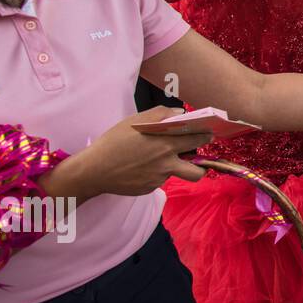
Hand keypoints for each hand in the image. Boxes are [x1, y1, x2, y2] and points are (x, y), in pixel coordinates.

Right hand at [39, 107, 208, 201]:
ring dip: (180, 169)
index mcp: (166, 144)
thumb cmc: (114, 142)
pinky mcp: (150, 188)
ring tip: (170, 161)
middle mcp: (167, 163)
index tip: (208, 133)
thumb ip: (162, 114)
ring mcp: (159, 179)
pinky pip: (160, 180)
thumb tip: (181, 113)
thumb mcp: (135, 121)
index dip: (205, 136)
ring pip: (178, 175)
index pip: (198, 140)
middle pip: (198, 168)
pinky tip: (141, 167)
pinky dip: (156, 173)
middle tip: (196, 154)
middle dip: (202, 161)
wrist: (94, 170)